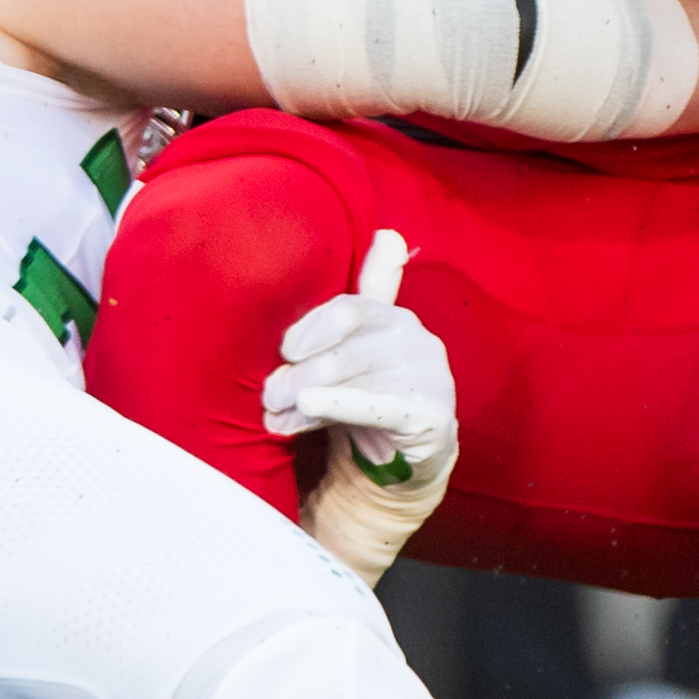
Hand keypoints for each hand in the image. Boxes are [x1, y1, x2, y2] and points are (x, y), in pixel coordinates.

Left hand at [269, 232, 456, 582]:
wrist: (406, 462)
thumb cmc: (369, 395)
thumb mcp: (356, 349)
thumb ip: (358, 302)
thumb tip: (387, 236)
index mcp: (394, 318)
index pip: (350, 308)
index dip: (313, 326)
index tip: (284, 349)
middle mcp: (417, 341)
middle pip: (348, 349)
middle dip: (300, 373)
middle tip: (268, 394)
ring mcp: (429, 378)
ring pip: (357, 381)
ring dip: (309, 400)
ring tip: (277, 417)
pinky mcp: (431, 416)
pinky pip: (382, 405)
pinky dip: (342, 404)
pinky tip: (310, 407)